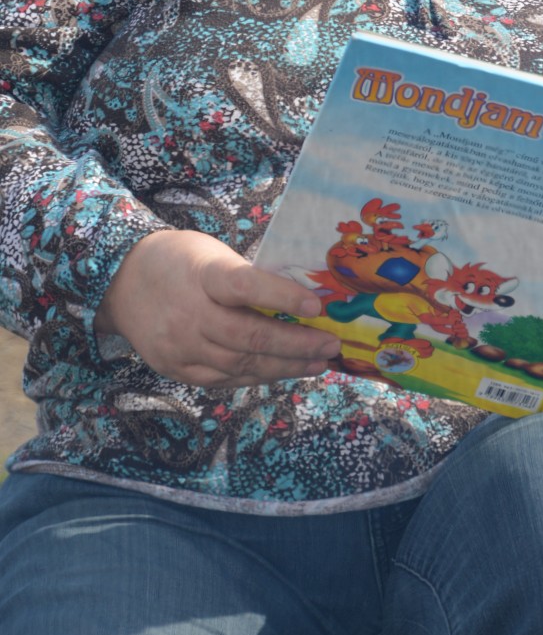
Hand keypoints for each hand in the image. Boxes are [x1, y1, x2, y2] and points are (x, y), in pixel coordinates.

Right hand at [94, 229, 338, 387]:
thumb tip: (298, 301)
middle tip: (331, 345)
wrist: (119, 283)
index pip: (245, 286)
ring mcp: (180, 347)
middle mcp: (189, 314)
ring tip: (318, 363)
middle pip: (249, 336)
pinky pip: (224, 379)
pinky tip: (283, 371)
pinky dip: (256, 376)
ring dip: (285, 366)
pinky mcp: (175, 369)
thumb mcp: (211, 254)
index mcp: (202, 275)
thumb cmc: (178, 260)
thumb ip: (246, 278)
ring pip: (241, 364)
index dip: (282, 296)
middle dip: (297, 345)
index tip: (317, 306)